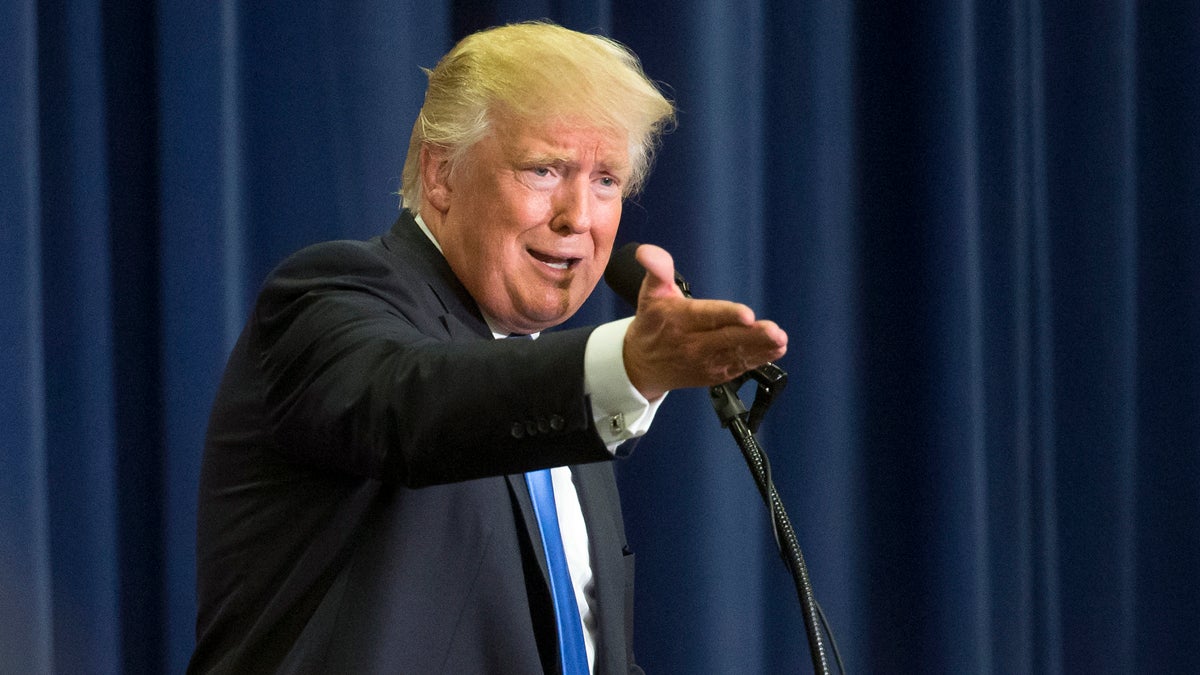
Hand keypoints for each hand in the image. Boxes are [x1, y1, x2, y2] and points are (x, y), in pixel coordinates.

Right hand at [622, 245, 788, 400]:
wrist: (642, 366)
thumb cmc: (652, 325)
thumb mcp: (650, 293)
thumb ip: (657, 269)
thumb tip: (647, 252)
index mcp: (680, 320)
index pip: (707, 317)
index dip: (727, 315)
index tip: (746, 314)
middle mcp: (693, 344)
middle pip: (727, 339)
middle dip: (753, 336)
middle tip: (775, 331)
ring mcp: (706, 362)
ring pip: (737, 355)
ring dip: (761, 349)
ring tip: (780, 341)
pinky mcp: (715, 374)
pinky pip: (739, 367)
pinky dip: (758, 360)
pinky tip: (775, 351)